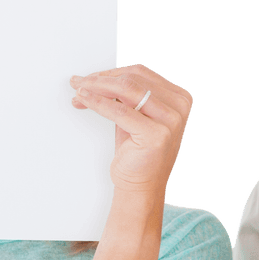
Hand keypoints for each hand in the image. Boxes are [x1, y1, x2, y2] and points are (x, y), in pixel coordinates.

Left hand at [70, 64, 191, 194]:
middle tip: (79, 83)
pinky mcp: (157, 134)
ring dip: (97, 88)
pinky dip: (98, 103)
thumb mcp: (135, 116)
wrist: (142, 186)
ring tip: (79, 91)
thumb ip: (125, 96)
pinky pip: (120, 111)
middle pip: (132, 79)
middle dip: (100, 80)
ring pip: (126, 90)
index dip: (110, 73)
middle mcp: (179, 106)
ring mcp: (171, 120)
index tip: (90, 79)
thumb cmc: (139, 154)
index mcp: (179, 98)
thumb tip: (94, 79)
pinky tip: (85, 100)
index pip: (140, 74)